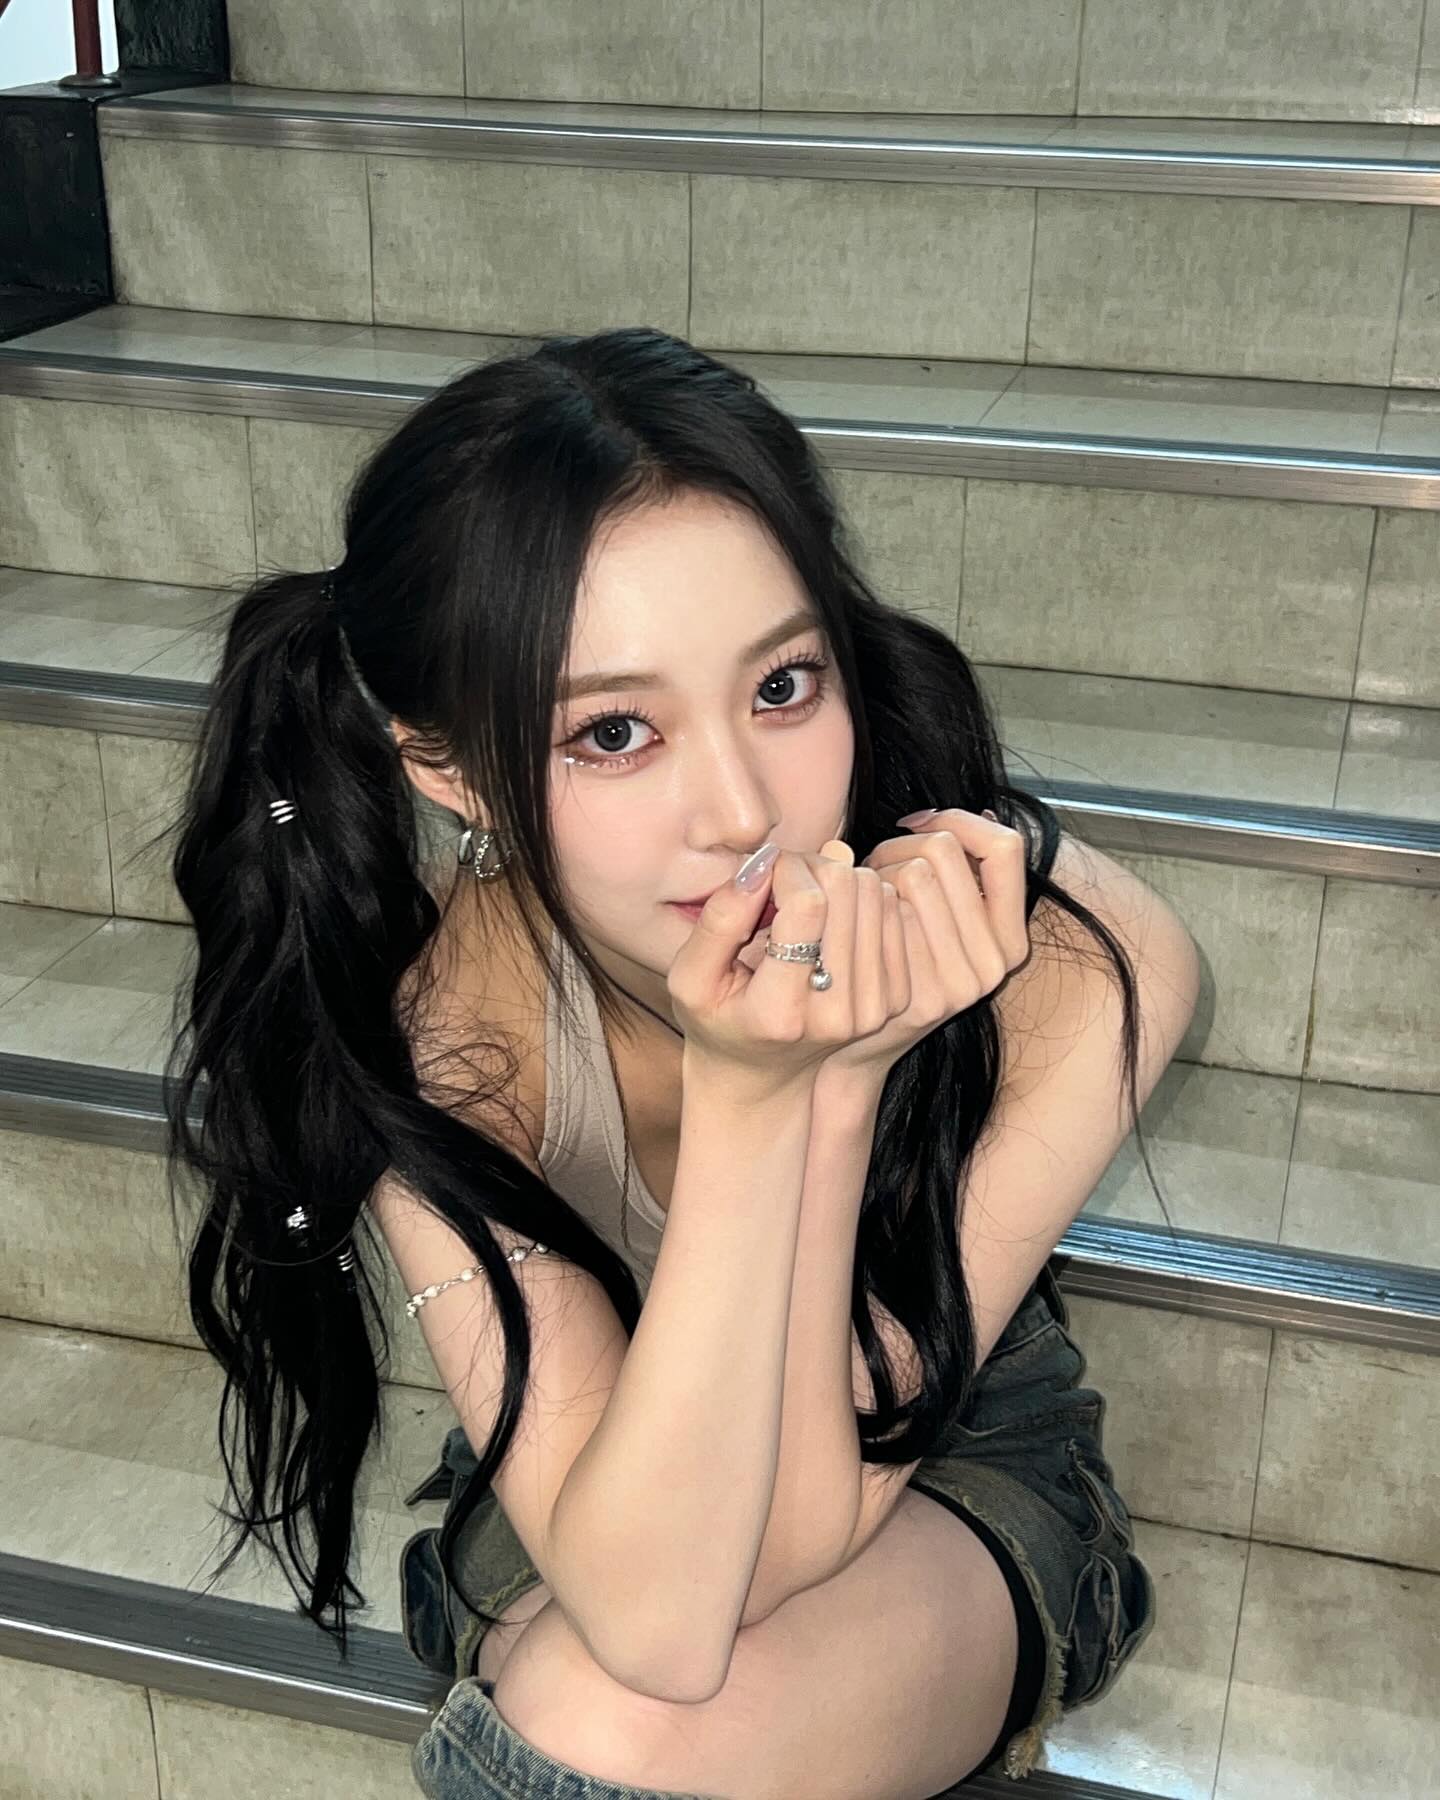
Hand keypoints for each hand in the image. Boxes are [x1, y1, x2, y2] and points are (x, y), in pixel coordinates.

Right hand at [667, 841, 911, 1104]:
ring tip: (802, 901)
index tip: (763, 874)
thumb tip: (763, 864)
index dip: (786, 870)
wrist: (763, 1075)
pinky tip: (830, 918)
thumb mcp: (689, 977)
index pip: (808, 906)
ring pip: (873, 893)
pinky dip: (860, 898)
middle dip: (811, 867)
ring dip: (836, 879)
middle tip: (781, 882)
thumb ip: (719, 920)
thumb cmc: (717, 1018)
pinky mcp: (896, 999)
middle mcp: (836, 1013)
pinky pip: (891, 911)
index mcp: (780, 1011)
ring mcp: (874, 1008)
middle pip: (847, 892)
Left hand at [815, 806, 1033, 1088]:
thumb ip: (964, 878)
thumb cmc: (893, 964)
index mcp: (1010, 939)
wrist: (851, 1045)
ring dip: (876, 871)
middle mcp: (995, 964)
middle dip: (899, 846)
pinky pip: (886, 909)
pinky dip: (861, 901)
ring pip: (914, 872)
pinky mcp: (919, 996)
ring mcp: (960, 984)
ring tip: (861, 895)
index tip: (917, 826)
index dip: (957, 821)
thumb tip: (977, 816)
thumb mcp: (944, 923)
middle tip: (874, 868)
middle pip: (945, 852)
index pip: (1004, 847)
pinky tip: (849, 919)